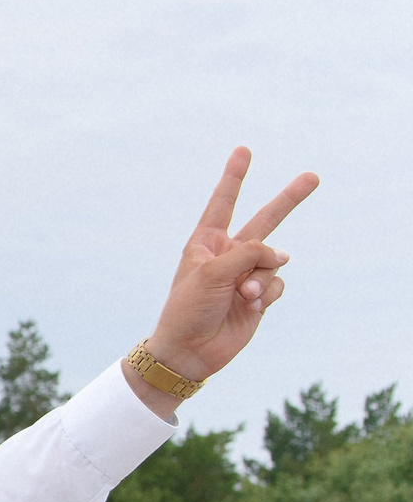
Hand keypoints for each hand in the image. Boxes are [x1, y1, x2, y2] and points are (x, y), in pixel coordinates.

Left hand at [131, 148, 317, 409]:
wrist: (190, 351)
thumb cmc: (188, 308)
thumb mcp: (212, 272)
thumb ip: (249, 253)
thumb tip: (282, 255)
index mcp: (206, 243)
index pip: (223, 203)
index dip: (235, 177)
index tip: (243, 151)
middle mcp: (228, 254)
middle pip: (265, 220)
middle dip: (289, 199)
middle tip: (313, 176)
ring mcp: (246, 274)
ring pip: (274, 260)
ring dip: (263, 276)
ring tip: (244, 294)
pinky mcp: (260, 296)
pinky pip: (277, 283)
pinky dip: (268, 293)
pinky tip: (252, 305)